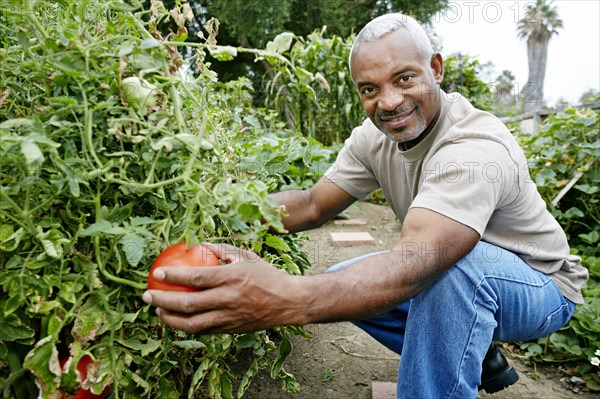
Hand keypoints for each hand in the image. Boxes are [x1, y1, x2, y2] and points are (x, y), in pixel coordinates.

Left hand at [142, 243, 303, 333]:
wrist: (287, 302)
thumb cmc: (266, 275)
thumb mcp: (247, 257)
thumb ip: (223, 250)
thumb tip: (200, 244)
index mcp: (231, 278)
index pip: (195, 278)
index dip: (173, 277)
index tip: (156, 273)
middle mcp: (228, 300)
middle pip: (187, 305)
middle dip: (162, 301)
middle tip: (146, 296)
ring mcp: (228, 318)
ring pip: (191, 324)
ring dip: (169, 319)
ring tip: (157, 312)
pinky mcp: (230, 330)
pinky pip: (203, 330)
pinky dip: (186, 326)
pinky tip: (176, 320)